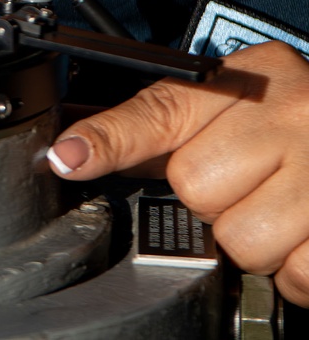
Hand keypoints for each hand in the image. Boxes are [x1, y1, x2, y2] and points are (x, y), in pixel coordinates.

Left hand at [47, 40, 308, 304]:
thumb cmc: (289, 115)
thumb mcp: (233, 98)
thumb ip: (168, 122)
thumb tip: (84, 152)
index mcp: (245, 78)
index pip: (163, 109)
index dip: (109, 138)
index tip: (68, 157)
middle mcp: (285, 114)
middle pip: (194, 186)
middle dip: (213, 199)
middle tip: (245, 182)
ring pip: (239, 240)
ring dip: (253, 241)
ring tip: (276, 206)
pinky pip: (293, 275)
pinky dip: (293, 270)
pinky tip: (301, 233)